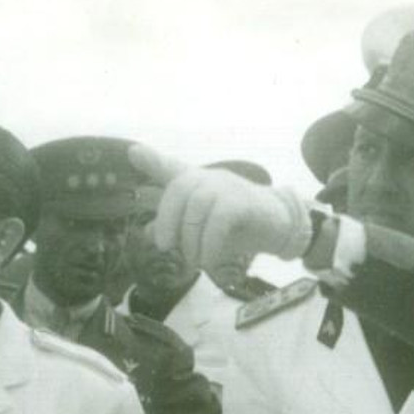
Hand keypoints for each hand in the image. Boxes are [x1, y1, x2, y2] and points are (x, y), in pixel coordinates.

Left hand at [129, 146, 312, 271]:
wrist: (279, 228)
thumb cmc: (239, 228)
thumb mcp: (204, 230)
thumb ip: (177, 228)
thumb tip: (148, 233)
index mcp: (198, 183)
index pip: (172, 169)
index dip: (153, 161)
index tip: (133, 153)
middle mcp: (209, 179)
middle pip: (178, 188)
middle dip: (168, 221)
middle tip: (168, 248)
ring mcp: (227, 187)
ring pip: (197, 207)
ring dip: (191, 240)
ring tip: (195, 260)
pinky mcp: (242, 202)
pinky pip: (218, 220)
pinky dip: (210, 244)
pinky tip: (210, 260)